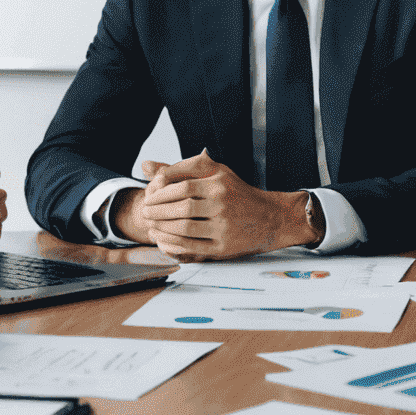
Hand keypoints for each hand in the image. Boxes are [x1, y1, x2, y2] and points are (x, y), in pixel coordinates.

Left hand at [137, 150, 320, 259]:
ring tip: (151, 226)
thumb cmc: (237, 193)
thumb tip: (145, 166)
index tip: (148, 197)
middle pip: (181, 208)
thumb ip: (181, 168)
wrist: (270, 218)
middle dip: (157, 212)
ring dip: (162, 229)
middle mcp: (222, 204)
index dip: (160, 194)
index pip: (182, 187)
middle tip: (145, 213)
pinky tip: (163, 240)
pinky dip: (173, 245)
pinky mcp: (223, 247)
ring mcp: (223, 227)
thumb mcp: (215, 172)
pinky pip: (192, 247)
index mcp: (219, 184)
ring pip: (184, 229)